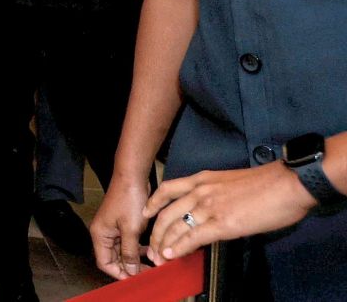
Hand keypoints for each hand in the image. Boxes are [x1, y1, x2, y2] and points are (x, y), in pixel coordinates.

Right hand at [91, 177, 150, 279]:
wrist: (132, 177)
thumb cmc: (128, 200)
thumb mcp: (131, 229)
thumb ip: (130, 252)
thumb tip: (130, 271)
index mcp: (100, 235)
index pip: (105, 263)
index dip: (119, 273)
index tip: (136, 280)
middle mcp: (104, 234)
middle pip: (113, 259)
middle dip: (129, 268)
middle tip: (148, 274)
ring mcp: (113, 229)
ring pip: (122, 251)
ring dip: (135, 259)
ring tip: (151, 265)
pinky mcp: (122, 224)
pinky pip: (128, 242)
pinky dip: (137, 249)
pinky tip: (149, 251)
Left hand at [143, 163, 316, 264]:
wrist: (288, 184)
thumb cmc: (268, 184)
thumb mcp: (231, 182)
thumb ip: (216, 193)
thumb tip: (212, 209)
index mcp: (203, 179)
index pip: (167, 189)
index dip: (153, 204)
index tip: (146, 214)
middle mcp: (201, 190)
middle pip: (166, 212)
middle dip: (155, 232)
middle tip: (151, 246)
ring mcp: (210, 207)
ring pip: (175, 226)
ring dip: (163, 244)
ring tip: (158, 257)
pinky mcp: (223, 223)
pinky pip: (192, 237)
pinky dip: (178, 247)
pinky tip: (171, 254)